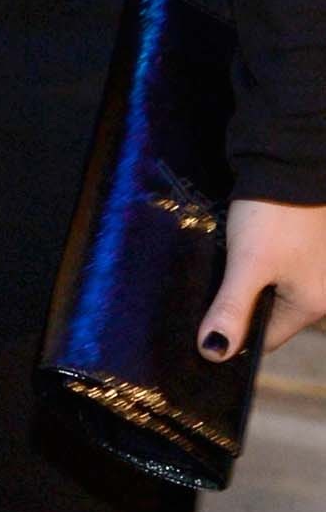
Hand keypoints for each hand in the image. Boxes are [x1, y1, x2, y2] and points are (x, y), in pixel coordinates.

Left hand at [199, 198, 325, 359]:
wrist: (285, 159)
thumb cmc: (272, 216)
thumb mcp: (248, 265)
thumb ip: (232, 309)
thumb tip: (214, 352)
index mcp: (313, 305)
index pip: (264, 339)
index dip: (231, 337)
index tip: (198, 330)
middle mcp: (319, 291)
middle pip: (266, 316)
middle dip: (234, 310)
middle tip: (200, 301)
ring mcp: (311, 268)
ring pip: (266, 292)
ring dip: (241, 287)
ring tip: (212, 278)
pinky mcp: (299, 247)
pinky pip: (270, 271)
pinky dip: (249, 268)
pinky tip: (227, 258)